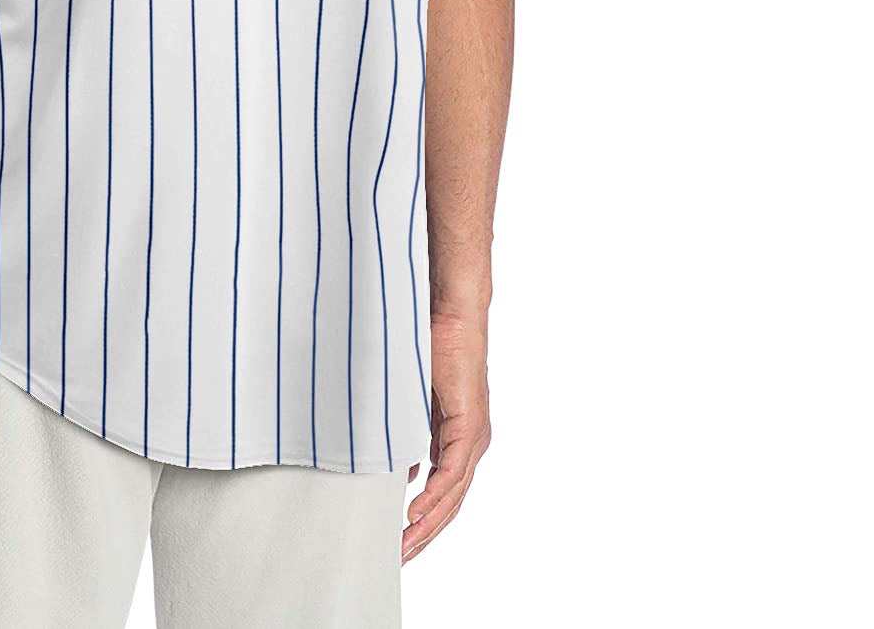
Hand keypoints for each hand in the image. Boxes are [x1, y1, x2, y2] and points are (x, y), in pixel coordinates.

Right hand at [402, 307, 490, 563]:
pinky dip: (434, 494)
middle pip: (450, 502)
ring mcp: (473, 436)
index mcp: (458, 439)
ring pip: (453, 494)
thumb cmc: (431, 346)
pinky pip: (451, 471)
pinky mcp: (470, 425)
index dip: (425, 520)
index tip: (401, 541)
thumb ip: (409, 436)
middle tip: (400, 557)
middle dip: (425, 534)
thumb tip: (400, 471)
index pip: (444, 492)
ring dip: (428, 523)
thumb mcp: (412, 401)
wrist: (452, 314)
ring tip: (405, 545)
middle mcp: (471, 443)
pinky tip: (415, 512)